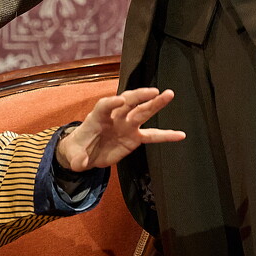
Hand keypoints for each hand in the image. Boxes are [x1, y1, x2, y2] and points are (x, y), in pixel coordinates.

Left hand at [55, 87, 183, 170]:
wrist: (84, 154)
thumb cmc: (78, 150)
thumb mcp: (74, 156)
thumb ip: (78, 159)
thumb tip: (80, 164)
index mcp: (97, 117)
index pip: (104, 106)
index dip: (111, 102)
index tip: (120, 101)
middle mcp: (114, 117)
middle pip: (128, 102)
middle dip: (140, 96)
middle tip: (154, 91)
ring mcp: (126, 125)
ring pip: (142, 112)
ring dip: (156, 104)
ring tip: (169, 95)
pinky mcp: (135, 137)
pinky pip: (152, 135)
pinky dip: (166, 135)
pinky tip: (180, 135)